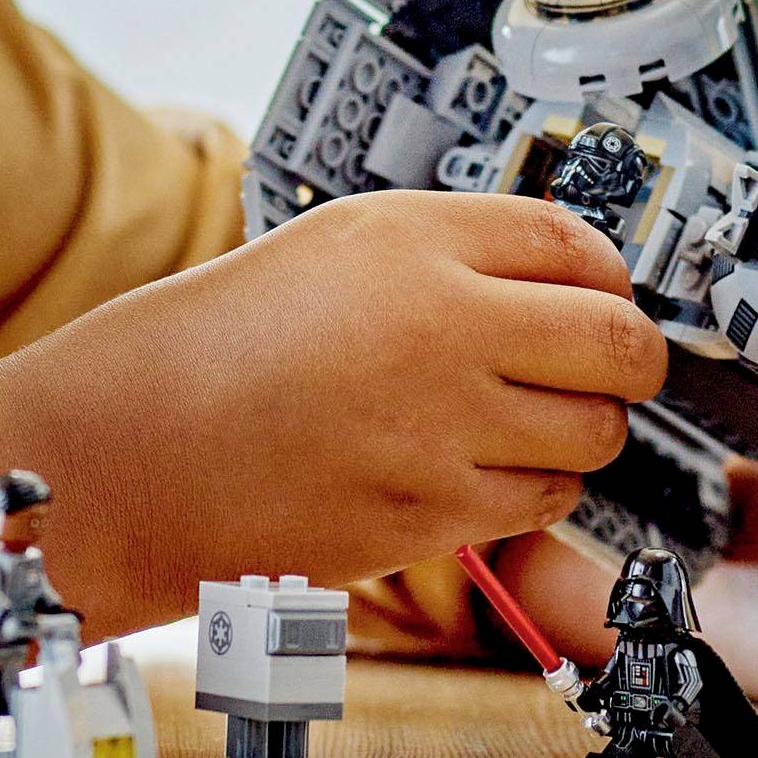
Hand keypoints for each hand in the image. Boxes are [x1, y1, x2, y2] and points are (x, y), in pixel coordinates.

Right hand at [11, 190, 668, 625]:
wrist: (128, 454)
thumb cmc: (212, 345)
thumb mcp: (333, 248)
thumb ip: (447, 252)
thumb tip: (555, 273)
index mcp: (411, 240)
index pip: (577, 243)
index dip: (607, 272)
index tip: (603, 289)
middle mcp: (442, 325)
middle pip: (618, 340)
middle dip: (629, 355)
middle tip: (608, 359)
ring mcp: (443, 429)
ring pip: (595, 432)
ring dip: (581, 426)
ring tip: (524, 417)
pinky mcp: (433, 517)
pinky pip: (543, 500)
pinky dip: (534, 487)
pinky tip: (482, 467)